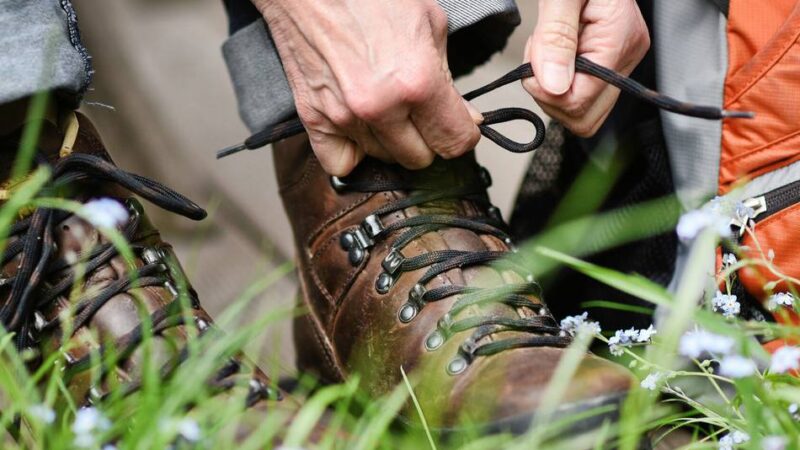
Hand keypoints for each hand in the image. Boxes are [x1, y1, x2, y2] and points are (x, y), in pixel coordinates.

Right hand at [254, 0, 481, 176]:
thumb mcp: (429, 22)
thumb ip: (449, 79)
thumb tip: (465, 118)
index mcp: (417, 82)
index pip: (455, 141)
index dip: (462, 133)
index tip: (457, 124)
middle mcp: (380, 107)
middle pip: (420, 158)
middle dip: (426, 137)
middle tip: (420, 111)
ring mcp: (344, 117)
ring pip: (384, 158)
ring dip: (391, 140)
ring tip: (385, 105)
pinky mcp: (314, 119)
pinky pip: (341, 163)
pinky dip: (353, 152)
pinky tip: (359, 128)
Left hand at [524, 0, 649, 136]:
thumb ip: (556, 38)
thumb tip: (553, 86)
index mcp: (620, 40)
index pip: (581, 102)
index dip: (548, 91)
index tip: (534, 62)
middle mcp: (626, 56)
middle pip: (583, 117)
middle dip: (550, 94)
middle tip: (540, 57)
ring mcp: (618, 61)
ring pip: (578, 109)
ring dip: (550, 86)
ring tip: (547, 45)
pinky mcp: (605, 61)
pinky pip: (578, 92)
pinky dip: (556, 77)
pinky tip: (553, 49)